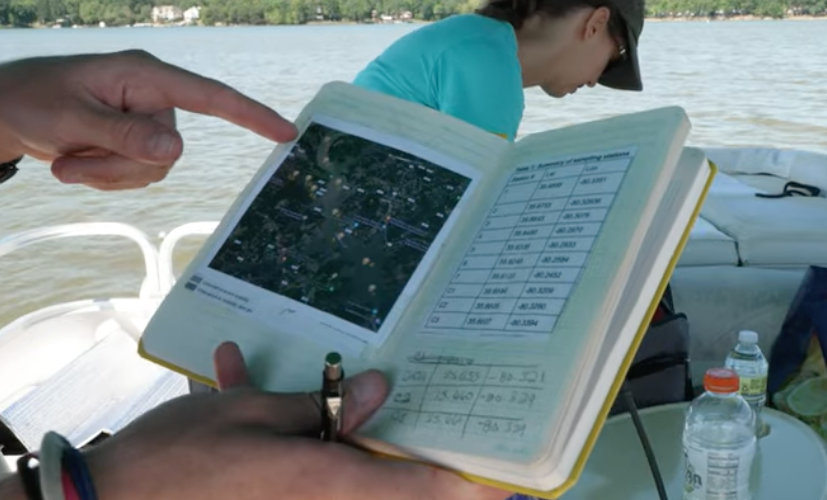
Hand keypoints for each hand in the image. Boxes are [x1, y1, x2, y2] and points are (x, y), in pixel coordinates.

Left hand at [0, 50, 296, 189]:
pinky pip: (140, 176)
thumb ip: (125, 136)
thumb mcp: (73, 118)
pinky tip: (77, 163)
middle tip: (71, 165)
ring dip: (109, 175)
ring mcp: (147, 121)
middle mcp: (154, 98)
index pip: (210, 97)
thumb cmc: (34, 99)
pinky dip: (107, 178)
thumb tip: (176, 151)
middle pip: (170, 151)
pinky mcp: (137, 142)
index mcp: (146, 76)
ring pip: (154, 169)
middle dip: (119, 167)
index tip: (287, 133)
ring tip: (68, 162)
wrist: (8, 110)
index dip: (252, 115)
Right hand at [80, 342, 511, 499]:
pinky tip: (246, 390)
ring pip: (335, 467)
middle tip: (427, 424)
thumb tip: (379, 391)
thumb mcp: (250, 412)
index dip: (467, 487)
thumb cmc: (178, 457)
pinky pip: (298, 469)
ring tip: (295, 386)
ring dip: (325, 427)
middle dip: (401, 449)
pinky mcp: (271, 499)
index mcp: (325, 482)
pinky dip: (292, 439)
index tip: (507, 484)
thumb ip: (320, 406)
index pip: (416, 489)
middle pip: (382, 479)